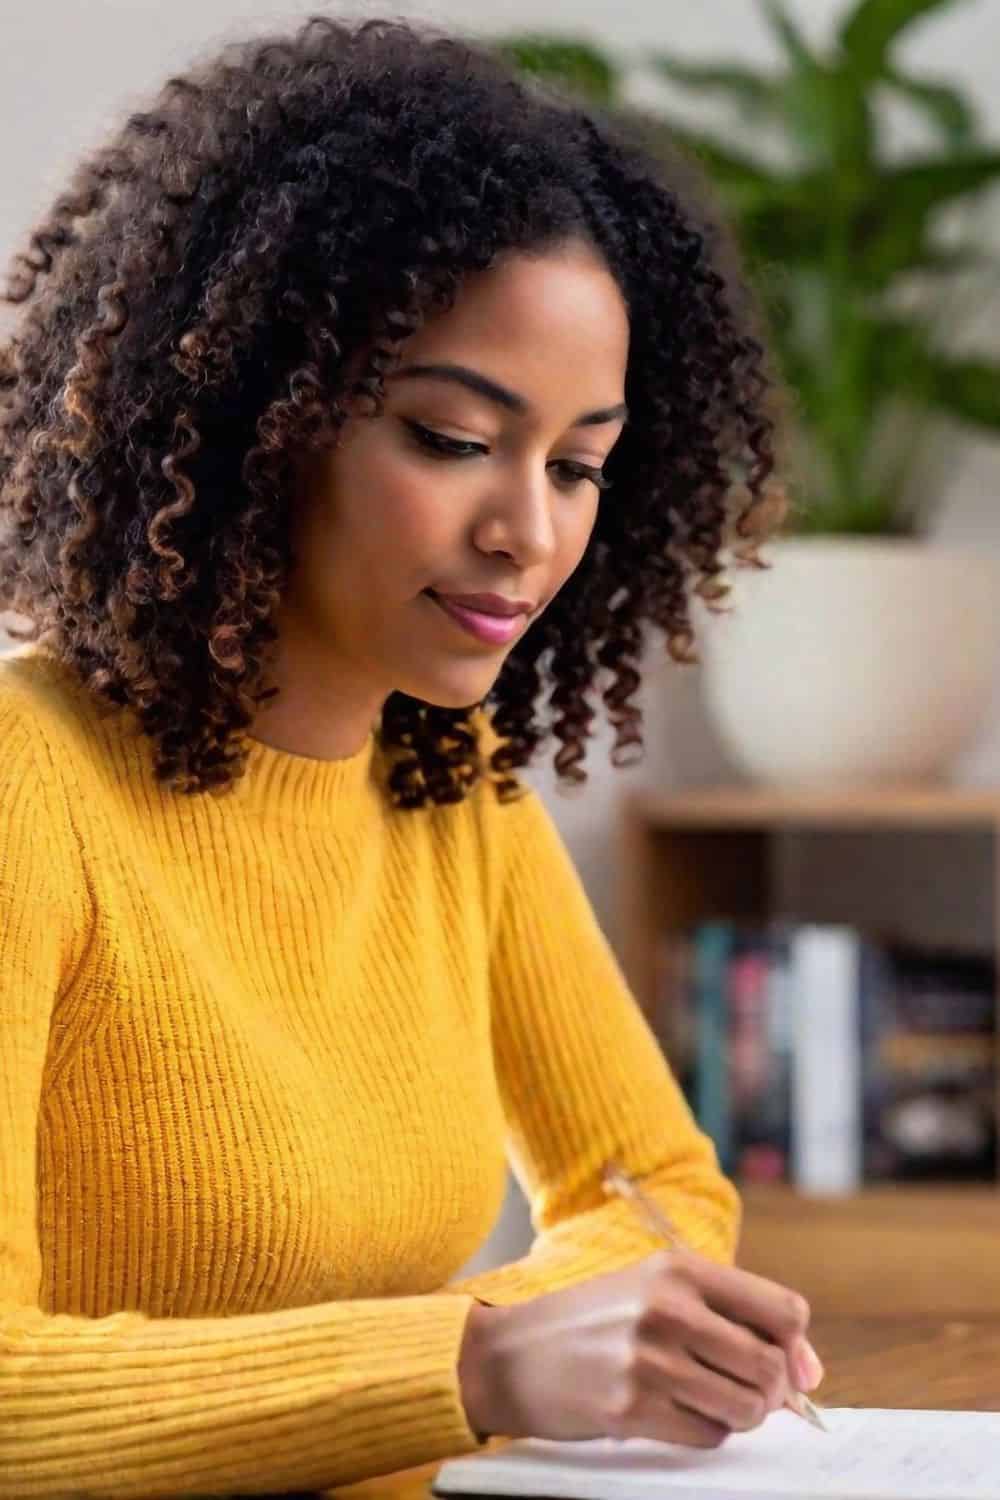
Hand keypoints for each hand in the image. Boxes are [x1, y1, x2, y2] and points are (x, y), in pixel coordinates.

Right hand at [458, 1248, 822, 1448]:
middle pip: (770, 1366)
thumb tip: (810, 1373)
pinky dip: (705, 1431)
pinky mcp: (632, 1408)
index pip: (783, 1310)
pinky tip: (675, 1412)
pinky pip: (709, 1435)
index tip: (785, 1364)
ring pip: (747, 1407)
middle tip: (746, 1390)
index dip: (795, 1346)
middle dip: (772, 1390)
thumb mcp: (657, 1291)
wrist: (513, 1354)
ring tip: (708, 1399)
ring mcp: (649, 1360)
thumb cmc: (596, 1321)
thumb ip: (733, 1317)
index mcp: (680, 1269)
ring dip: (741, 1414)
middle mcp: (668, 1308)